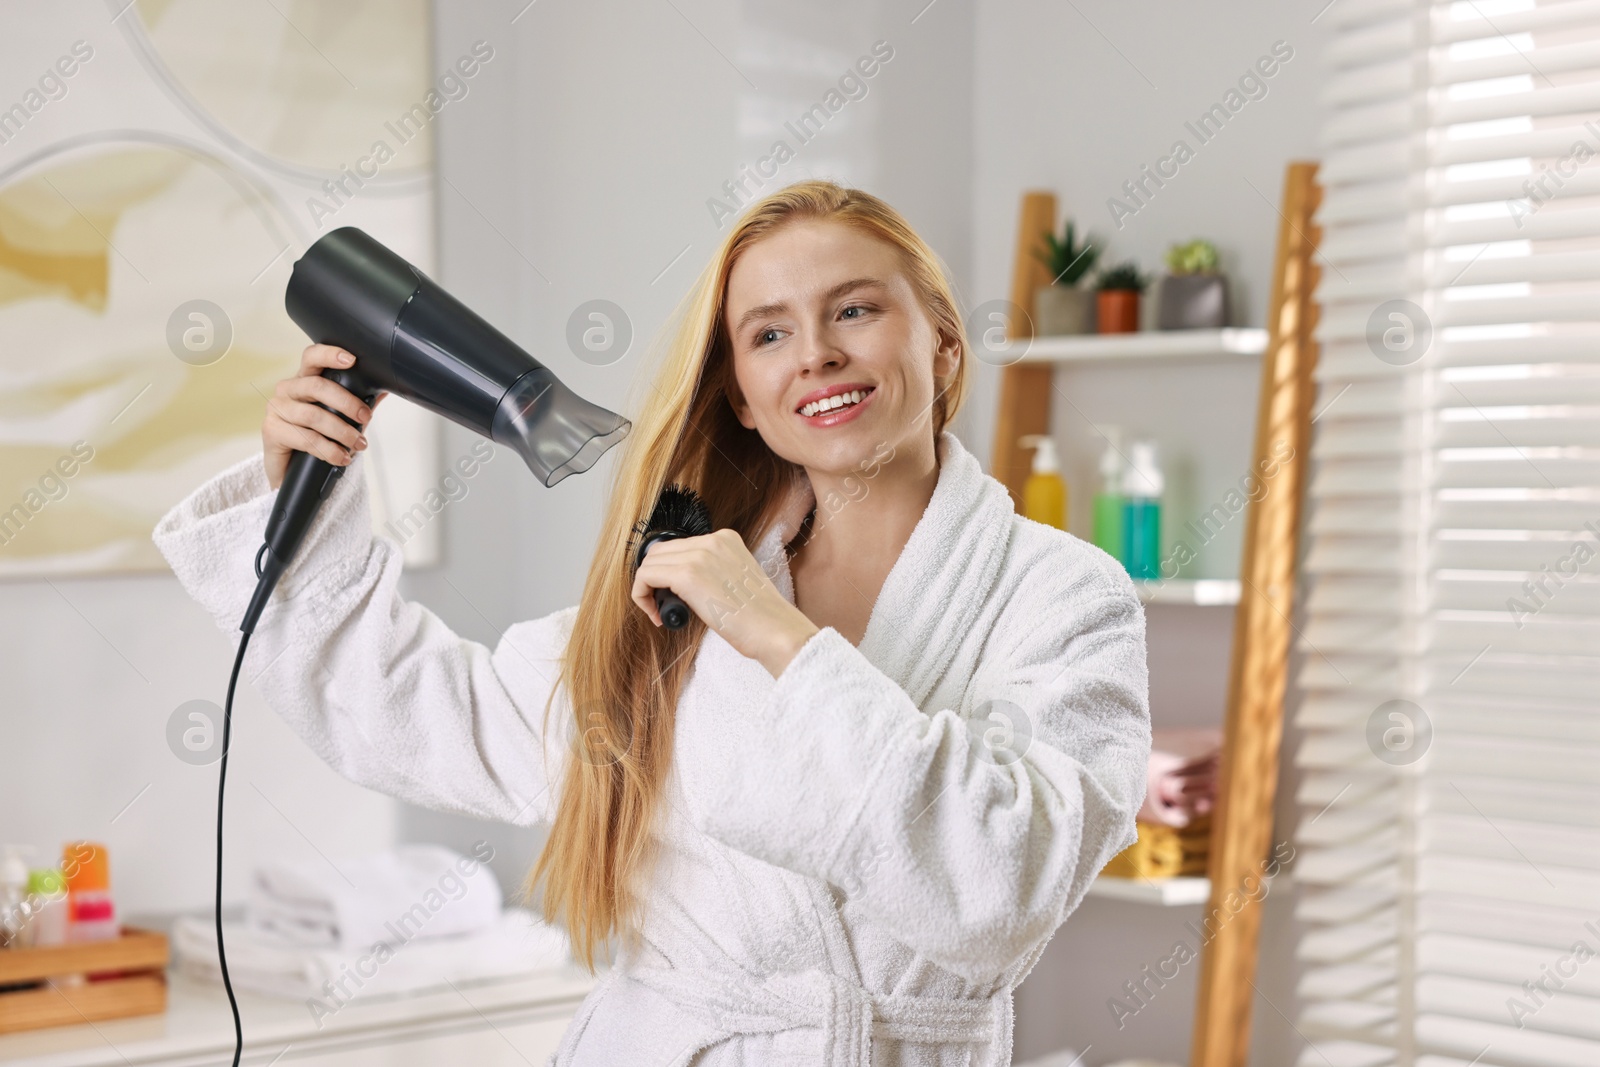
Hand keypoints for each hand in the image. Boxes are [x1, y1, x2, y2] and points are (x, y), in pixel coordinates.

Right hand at [262, 344, 387, 489]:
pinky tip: (340, 457)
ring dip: (342, 432)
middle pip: (317, 386)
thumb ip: (358, 403)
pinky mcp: (271, 430)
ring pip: (313, 415)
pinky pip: (304, 438)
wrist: (292, 469)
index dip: (330, 354)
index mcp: (304, 379)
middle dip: (347, 403)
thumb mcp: (340, 418)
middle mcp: (287, 390)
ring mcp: (277, 409)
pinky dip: (328, 450)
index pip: (312, 357)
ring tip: (358, 444)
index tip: (352, 360)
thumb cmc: (317, 436)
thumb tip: (383, 391)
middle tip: (365, 418)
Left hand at [630, 528, 819, 676]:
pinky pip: (645, 577)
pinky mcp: (688, 575)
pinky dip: (642, 597)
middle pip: (659, 551)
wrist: (775, 631)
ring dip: (647, 589)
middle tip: (662, 605)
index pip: (679, 547)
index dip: (668, 573)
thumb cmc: (760, 618)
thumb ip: (712, 572)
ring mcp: (700, 555)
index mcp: (726, 539)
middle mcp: (712, 540)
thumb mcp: (737, 580)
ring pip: (649, 563)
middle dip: (653, 579)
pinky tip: (658, 616)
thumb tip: (682, 583)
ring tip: (661, 613)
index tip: (674, 597)